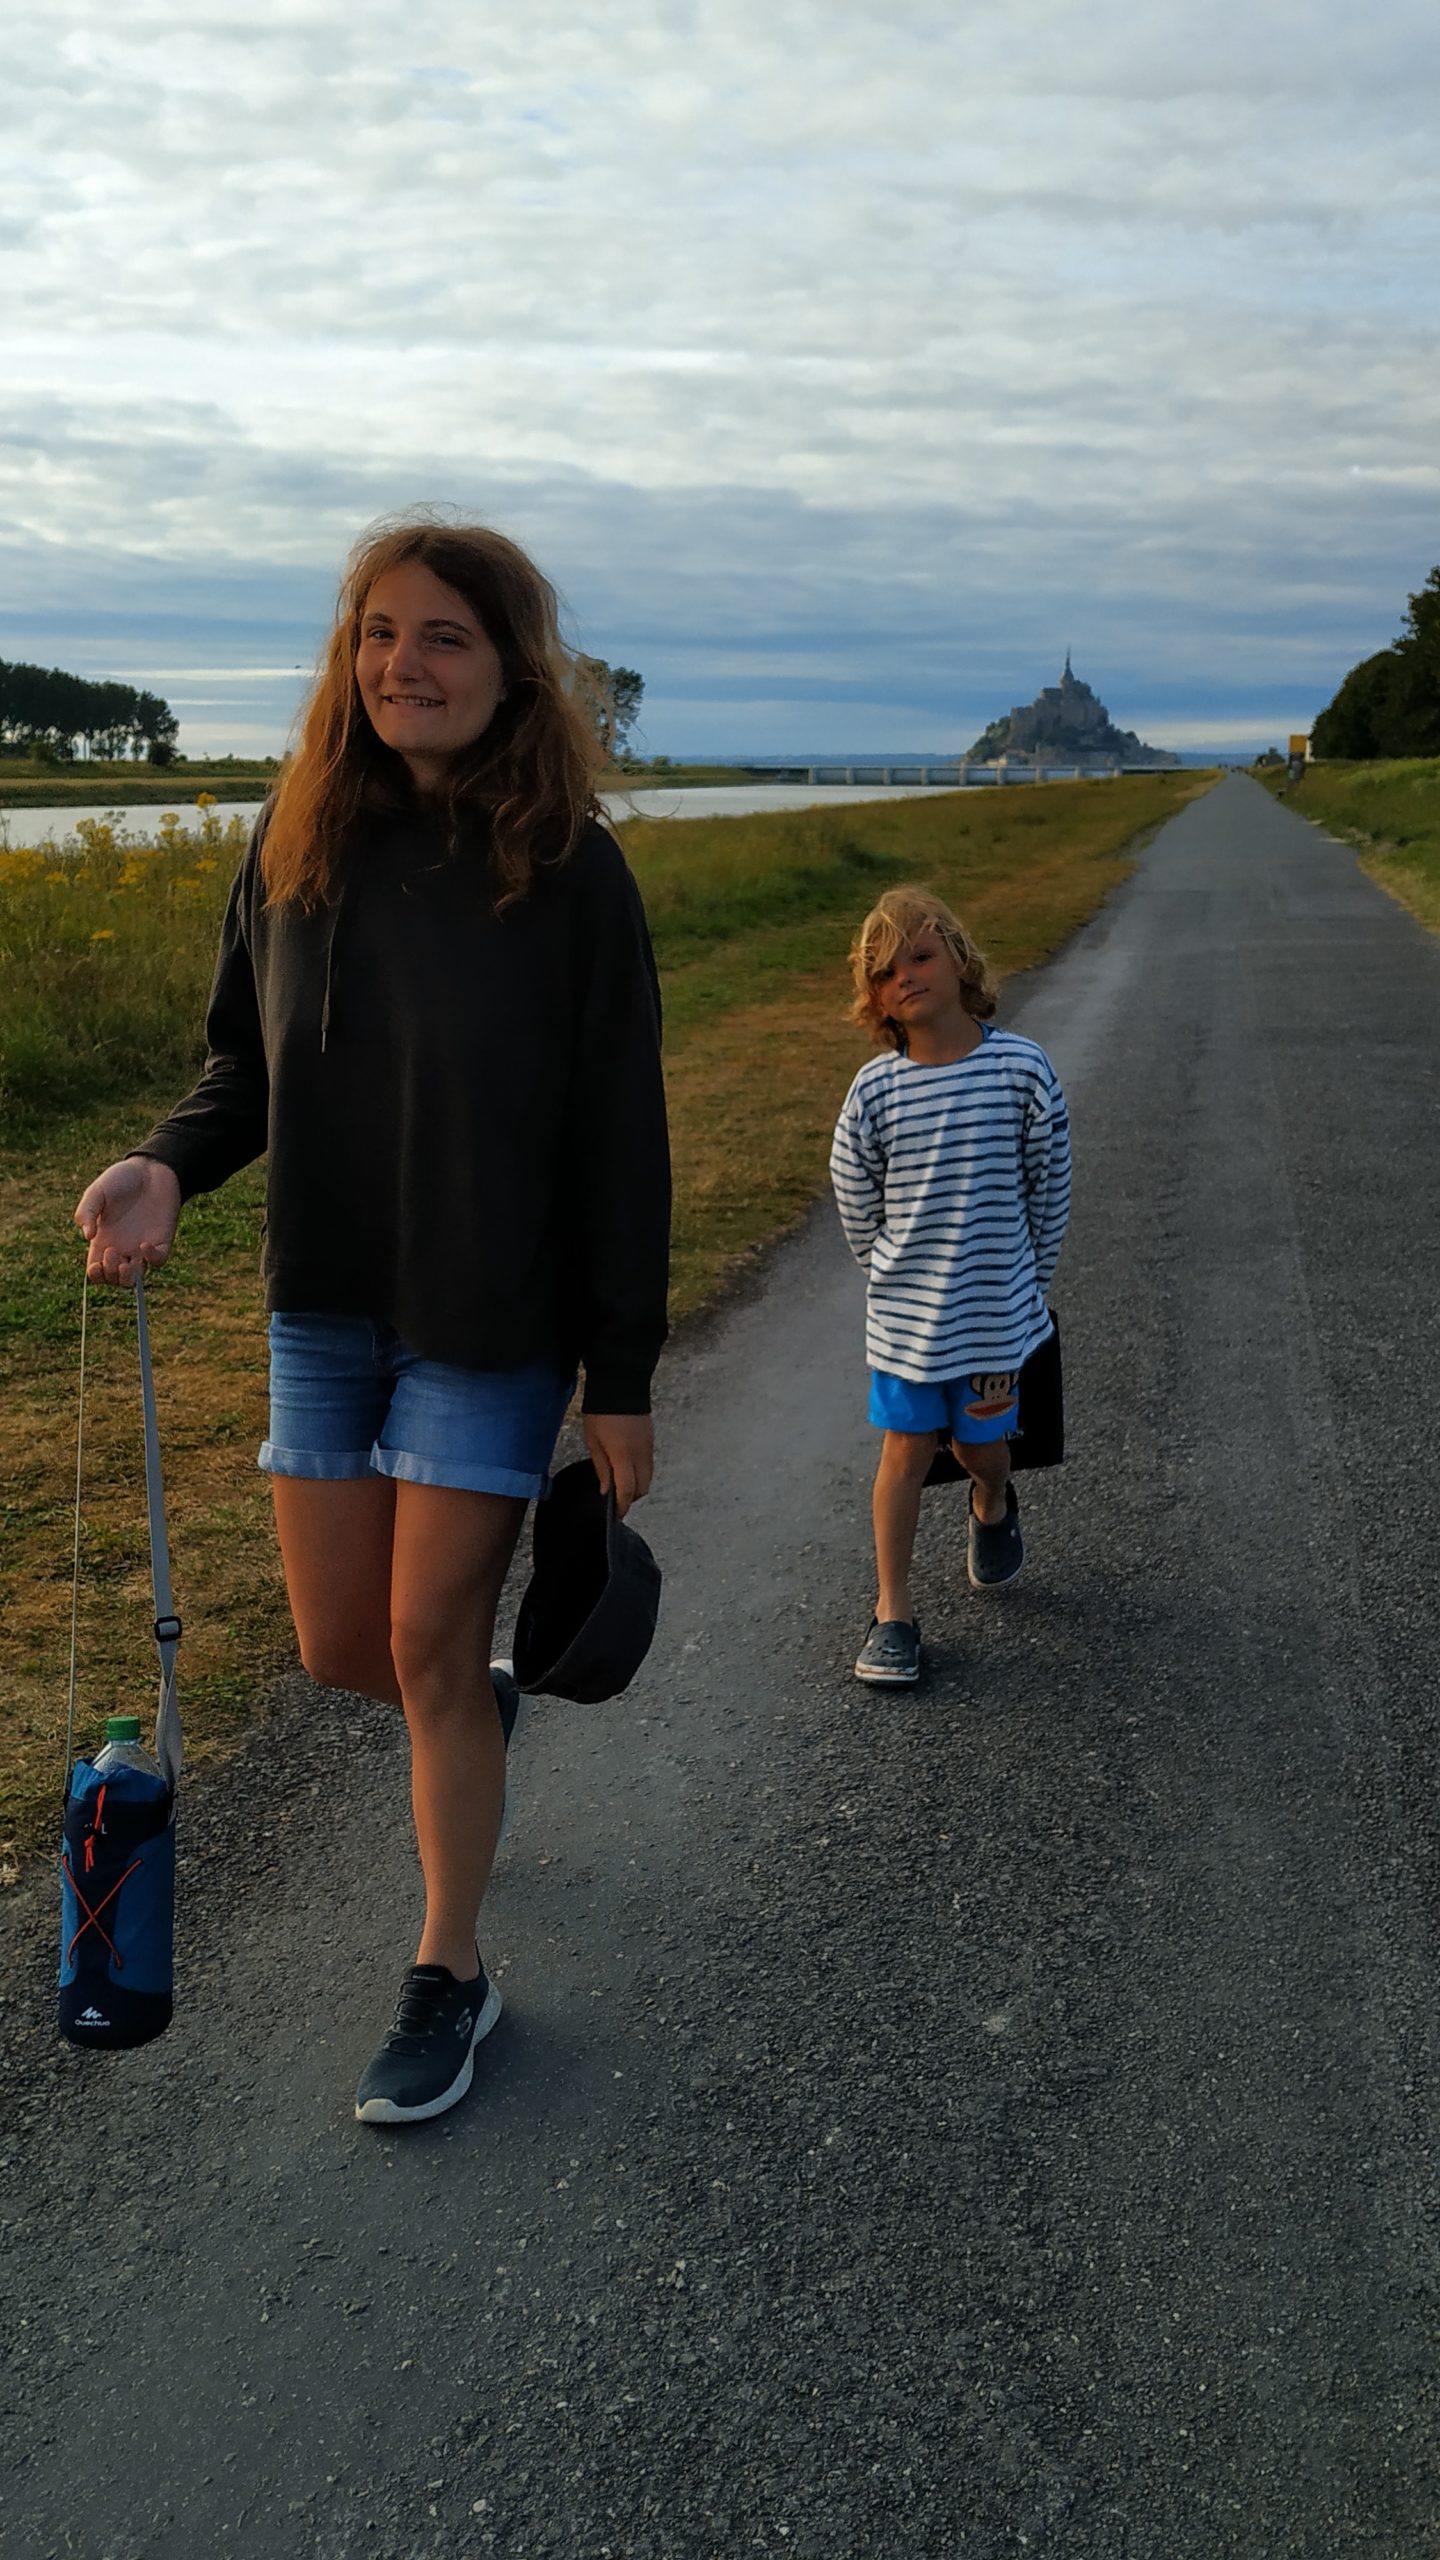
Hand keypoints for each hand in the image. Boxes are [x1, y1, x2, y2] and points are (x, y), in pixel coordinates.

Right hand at [74, 1156, 181, 1286]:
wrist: (150, 1168)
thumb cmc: (121, 1179)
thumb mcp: (97, 1192)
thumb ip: (87, 1212)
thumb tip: (86, 1237)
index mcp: (103, 1240)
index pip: (97, 1271)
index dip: (96, 1276)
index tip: (95, 1266)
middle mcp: (122, 1248)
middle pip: (116, 1279)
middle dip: (112, 1276)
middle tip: (112, 1253)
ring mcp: (142, 1246)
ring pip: (136, 1277)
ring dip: (129, 1277)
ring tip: (126, 1261)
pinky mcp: (162, 1240)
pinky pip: (159, 1261)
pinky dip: (152, 1259)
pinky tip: (144, 1244)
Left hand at [583, 1413, 653, 1516]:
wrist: (621, 1385)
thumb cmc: (600, 1413)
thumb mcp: (593, 1441)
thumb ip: (602, 1468)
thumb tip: (607, 1490)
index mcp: (623, 1456)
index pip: (628, 1490)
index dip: (623, 1506)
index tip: (616, 1515)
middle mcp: (641, 1455)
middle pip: (643, 1488)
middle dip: (631, 1498)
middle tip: (616, 1499)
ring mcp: (649, 1447)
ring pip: (648, 1477)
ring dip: (637, 1485)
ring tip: (621, 1483)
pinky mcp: (652, 1440)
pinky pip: (649, 1464)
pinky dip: (641, 1472)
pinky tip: (628, 1468)